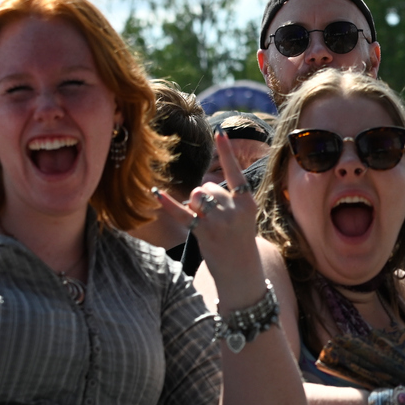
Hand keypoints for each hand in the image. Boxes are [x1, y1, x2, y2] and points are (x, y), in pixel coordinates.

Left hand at [154, 132, 262, 307]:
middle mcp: (235, 209)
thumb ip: (226, 199)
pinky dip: (168, 204)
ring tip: (206, 223)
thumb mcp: (243, 217)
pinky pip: (182, 213)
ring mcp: (219, 221)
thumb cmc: (240, 241)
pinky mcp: (203, 232)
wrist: (241, 272)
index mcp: (247, 202)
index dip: (227, 152)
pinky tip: (156, 193)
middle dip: (205, 197)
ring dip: (195, 205)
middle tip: (214, 219)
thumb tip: (201, 186)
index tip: (219, 132)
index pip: (236, 172)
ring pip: (196, 196)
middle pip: (208, 186)